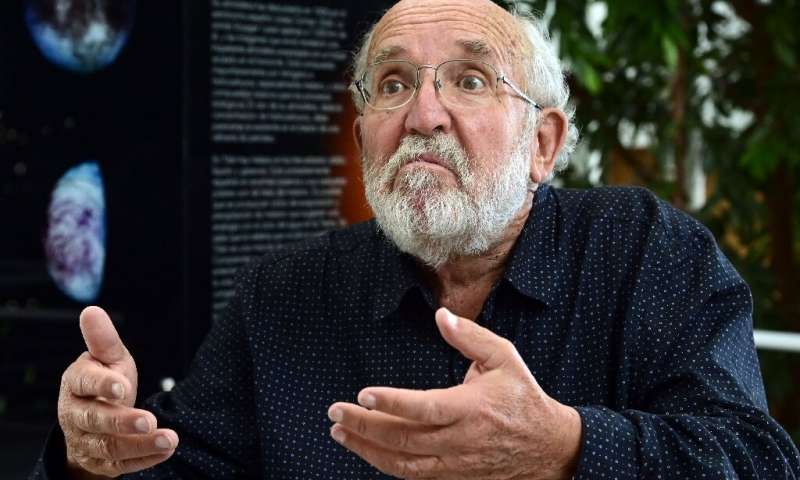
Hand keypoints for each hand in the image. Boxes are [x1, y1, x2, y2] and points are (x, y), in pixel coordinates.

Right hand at [58, 306, 178, 477]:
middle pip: (94, 419)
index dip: (101, 385)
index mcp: (75, 384)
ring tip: (169, 438)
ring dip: (140, 445)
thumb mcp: (106, 358)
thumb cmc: (104, 381)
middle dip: (121, 421)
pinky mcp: (100, 463)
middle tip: (149, 419)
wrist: (92, 420)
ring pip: (109, 447)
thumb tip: (92, 310)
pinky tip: (166, 450)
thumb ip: (103, 339)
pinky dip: (144, 459)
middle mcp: (75, 415)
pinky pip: (121, 465)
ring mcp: (86, 441)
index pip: (84, 383)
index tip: (122, 387)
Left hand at [327, 308, 581, 479]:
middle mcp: (461, 440)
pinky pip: (414, 475)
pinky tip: (367, 450)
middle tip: (335, 413)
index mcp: (472, 408)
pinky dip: (386, 464)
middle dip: (364, 426)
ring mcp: (456, 464)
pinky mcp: (454, 476)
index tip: (363, 394)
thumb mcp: (505, 357)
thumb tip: (441, 315)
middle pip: (404, 438)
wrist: (547, 446)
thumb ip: (471, 336)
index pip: (425, 408)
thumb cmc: (521, 395)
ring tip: (340, 433)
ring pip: (404, 463)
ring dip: (367, 449)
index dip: (392, 403)